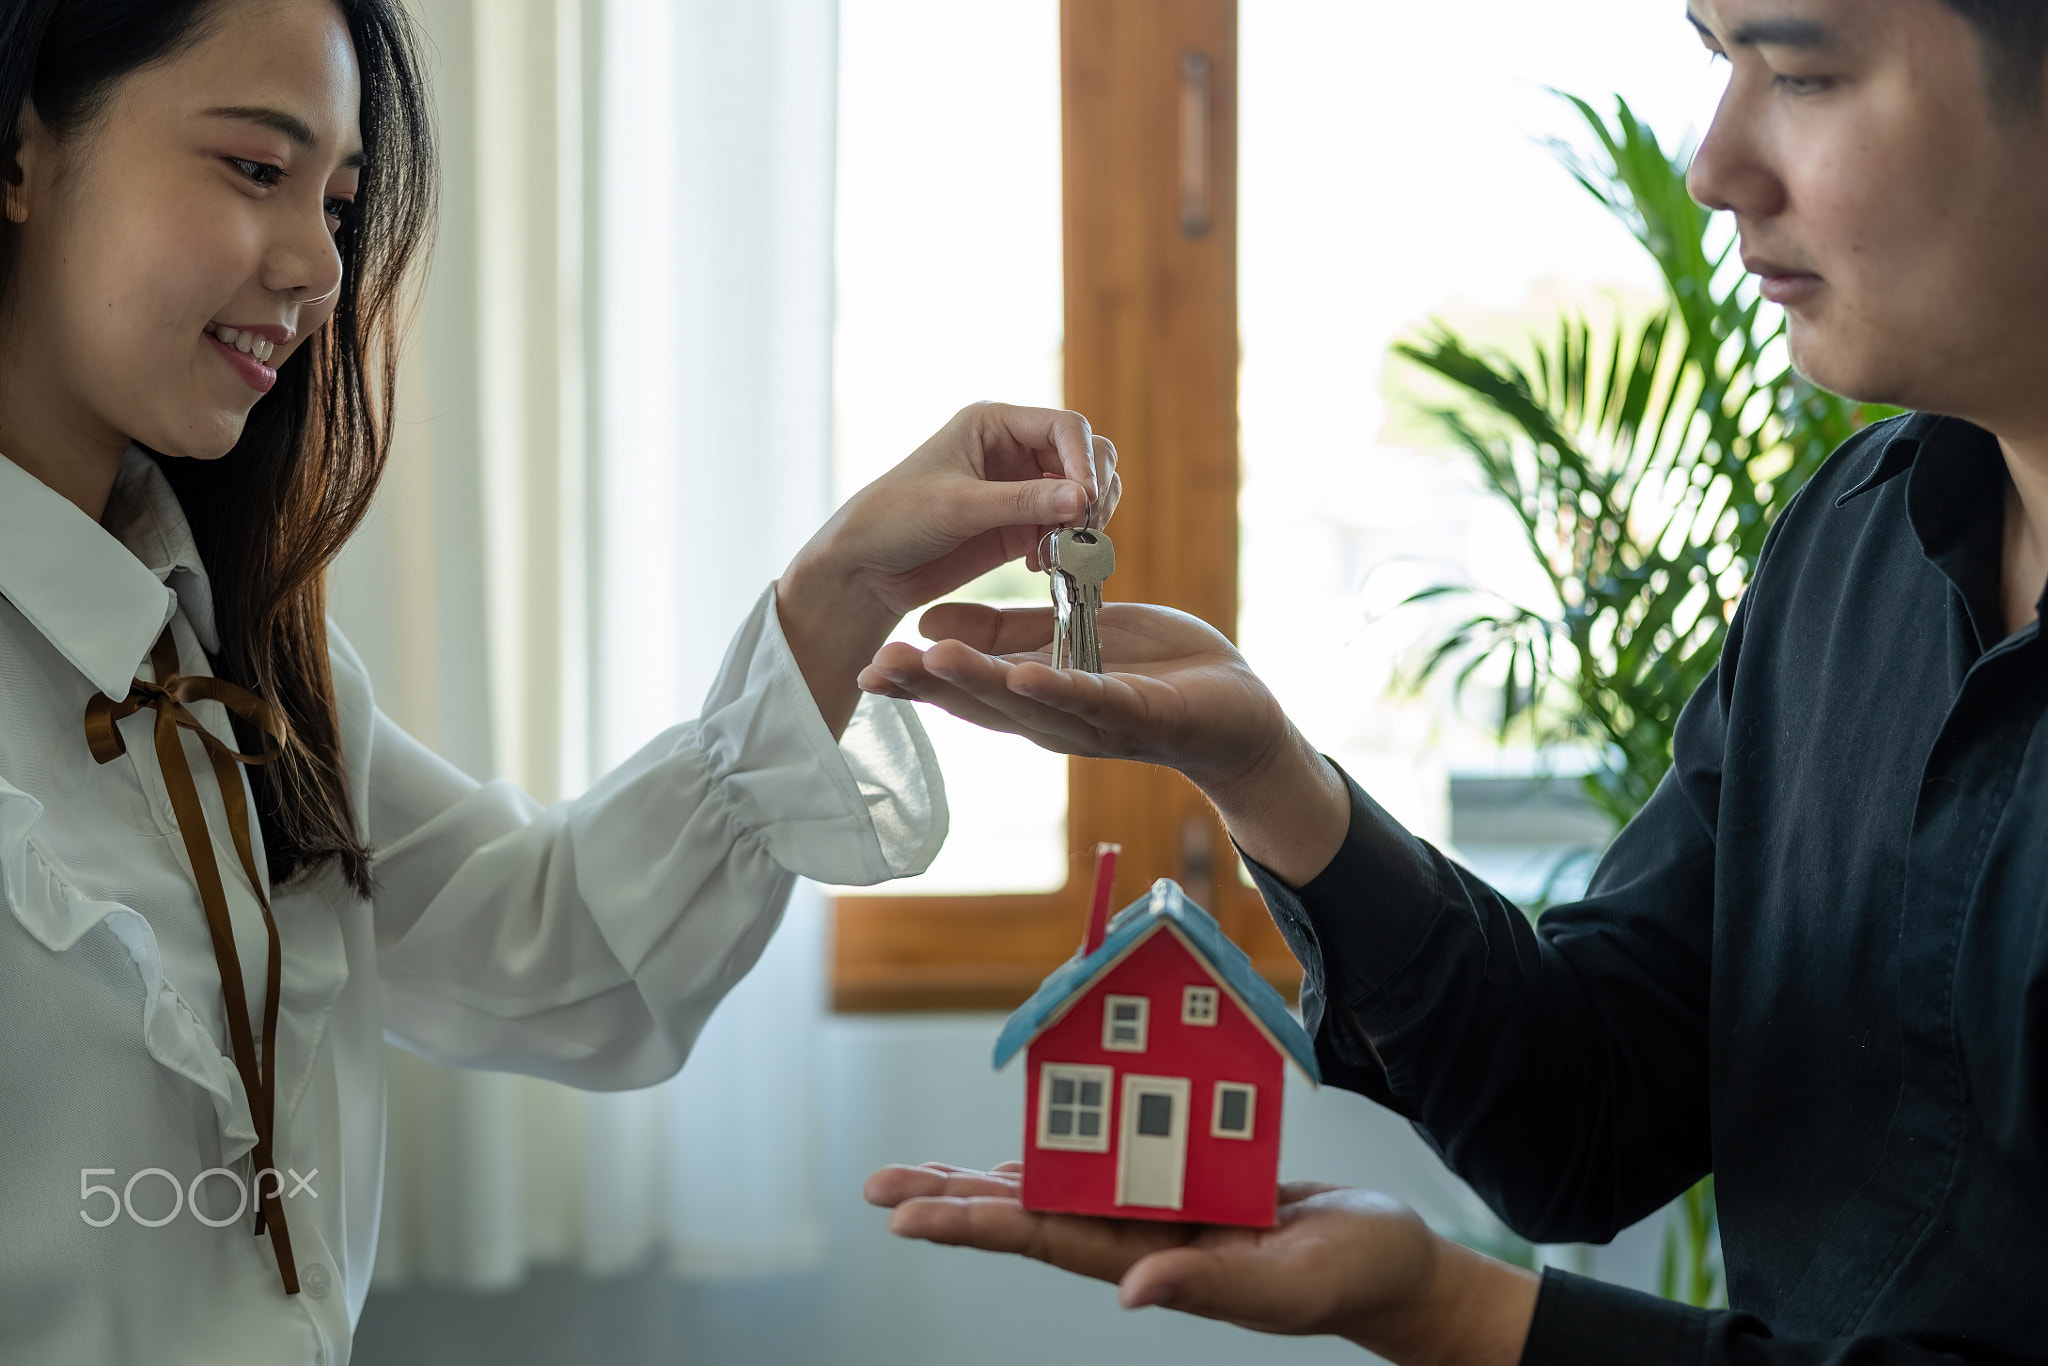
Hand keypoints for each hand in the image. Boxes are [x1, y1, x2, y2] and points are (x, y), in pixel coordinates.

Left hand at [778, 402, 1120, 736]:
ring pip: (1083, 494)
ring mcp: (1021, 489)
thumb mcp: (957, 507)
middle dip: (1094, 490)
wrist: (866, 570)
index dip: (1084, 461)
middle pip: (1086, 456)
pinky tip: (1045, 565)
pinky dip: (1069, 546)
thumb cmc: (895, 520)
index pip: (1065, 427)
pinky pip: (1065, 529)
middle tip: (1084, 529)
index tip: (1085, 502)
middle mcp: (1014, 450)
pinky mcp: (1021, 527)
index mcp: (994, 423)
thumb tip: (1083, 500)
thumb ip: (1021, 503)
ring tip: (1064, 551)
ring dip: (1085, 521)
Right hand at [857, 601, 1349, 884]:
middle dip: (928, 686)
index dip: (914, 683)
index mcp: (1034, 698)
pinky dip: (1059, 689)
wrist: (1236, 708)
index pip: (964, 690)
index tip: (862, 669)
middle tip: (873, 668)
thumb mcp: (1067, 638)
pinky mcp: (1143, 714)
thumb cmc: (1154, 671)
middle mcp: (1055, 721)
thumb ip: (1006, 632)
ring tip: (931, 659)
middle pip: (983, 703)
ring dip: (980, 682)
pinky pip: (1096, 700)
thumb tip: (930, 623)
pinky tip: (1023, 676)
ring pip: (1029, 702)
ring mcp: (1097, 722)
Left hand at [864, 1163, 1537, 1364]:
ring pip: (1058, 1186)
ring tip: (921, 1171)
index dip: (975, 1224)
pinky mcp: (1184, 1184)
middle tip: (877, 1186)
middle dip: (954, 1200)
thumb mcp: (1286, 1283)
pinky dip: (1063, 1146)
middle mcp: (1140, 1238)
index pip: (1044, 1240)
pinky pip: (1109, 1161)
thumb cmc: (1351, 1276)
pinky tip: (1026, 1146)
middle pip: (1030, 1213)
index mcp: (1153, 1262)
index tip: (907, 1215)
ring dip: (989, 1178)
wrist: (1394, 1262)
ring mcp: (1158, 1212)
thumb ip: (1210, 1288)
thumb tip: (1129, 1292)